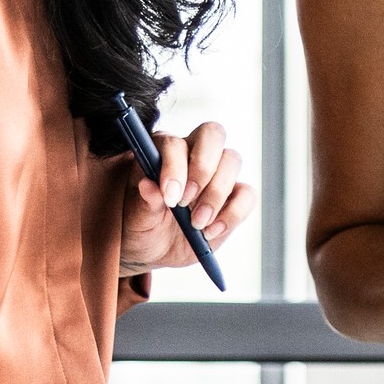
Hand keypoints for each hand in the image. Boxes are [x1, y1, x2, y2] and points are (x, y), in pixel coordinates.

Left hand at [121, 118, 257, 277]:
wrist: (156, 249)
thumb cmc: (141, 227)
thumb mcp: (135, 220)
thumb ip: (143, 203)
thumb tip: (149, 186)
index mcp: (162, 151)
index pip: (174, 143)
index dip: (174, 167)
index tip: (170, 198)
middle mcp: (192, 153)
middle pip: (212, 134)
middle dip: (203, 168)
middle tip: (187, 202)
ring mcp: (217, 172)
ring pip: (232, 160)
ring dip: (216, 194)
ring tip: (196, 223)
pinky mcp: (234, 195)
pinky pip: (247, 194)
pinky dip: (232, 214)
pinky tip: (210, 231)